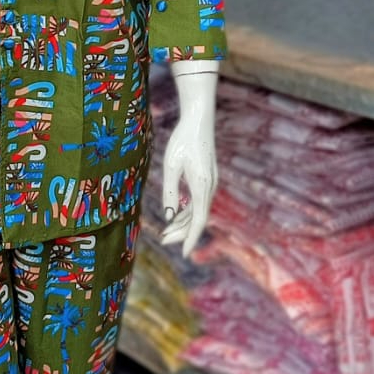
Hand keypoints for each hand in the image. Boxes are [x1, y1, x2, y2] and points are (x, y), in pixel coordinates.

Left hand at [160, 62, 218, 258]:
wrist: (199, 119)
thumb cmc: (183, 140)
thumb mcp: (171, 166)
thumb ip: (169, 192)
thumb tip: (168, 216)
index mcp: (202, 186)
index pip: (199, 220)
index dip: (191, 238)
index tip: (185, 254)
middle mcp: (210, 187)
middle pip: (198, 218)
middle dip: (181, 232)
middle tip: (163, 240)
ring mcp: (211, 182)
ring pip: (198, 210)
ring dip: (183, 222)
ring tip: (166, 231)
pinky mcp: (207, 177)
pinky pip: (198, 200)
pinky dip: (187, 210)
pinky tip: (174, 214)